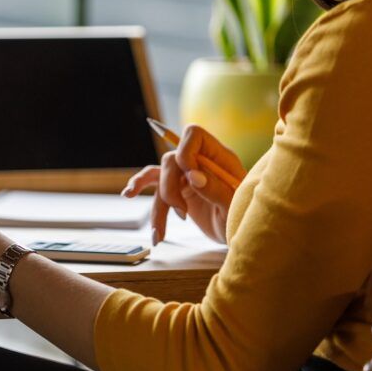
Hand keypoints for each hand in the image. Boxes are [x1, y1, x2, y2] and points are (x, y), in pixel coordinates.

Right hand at [122, 125, 246, 244]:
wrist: (240, 234)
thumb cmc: (242, 218)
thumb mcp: (234, 208)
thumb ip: (216, 190)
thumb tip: (193, 176)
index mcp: (220, 158)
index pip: (194, 136)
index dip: (186, 153)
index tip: (190, 179)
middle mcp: (200, 162)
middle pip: (171, 160)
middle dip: (170, 188)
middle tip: (183, 214)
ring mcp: (187, 175)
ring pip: (159, 176)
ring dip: (158, 203)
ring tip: (158, 229)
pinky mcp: (178, 189)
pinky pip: (154, 186)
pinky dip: (144, 196)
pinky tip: (129, 198)